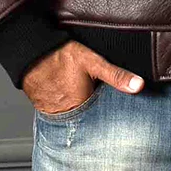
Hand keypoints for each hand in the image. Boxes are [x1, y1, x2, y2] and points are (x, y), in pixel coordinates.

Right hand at [22, 39, 144, 113]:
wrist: (31, 53)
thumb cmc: (61, 56)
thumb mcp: (93, 62)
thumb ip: (116, 76)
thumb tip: (139, 86)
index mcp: (83, 107)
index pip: (103, 116)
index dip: (109, 110)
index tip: (112, 105)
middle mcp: (69, 116)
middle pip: (88, 118)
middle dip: (95, 112)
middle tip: (95, 96)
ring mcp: (55, 115)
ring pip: (75, 116)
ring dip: (81, 111)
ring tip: (82, 97)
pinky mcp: (46, 110)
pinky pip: (61, 113)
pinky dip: (67, 108)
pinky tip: (69, 96)